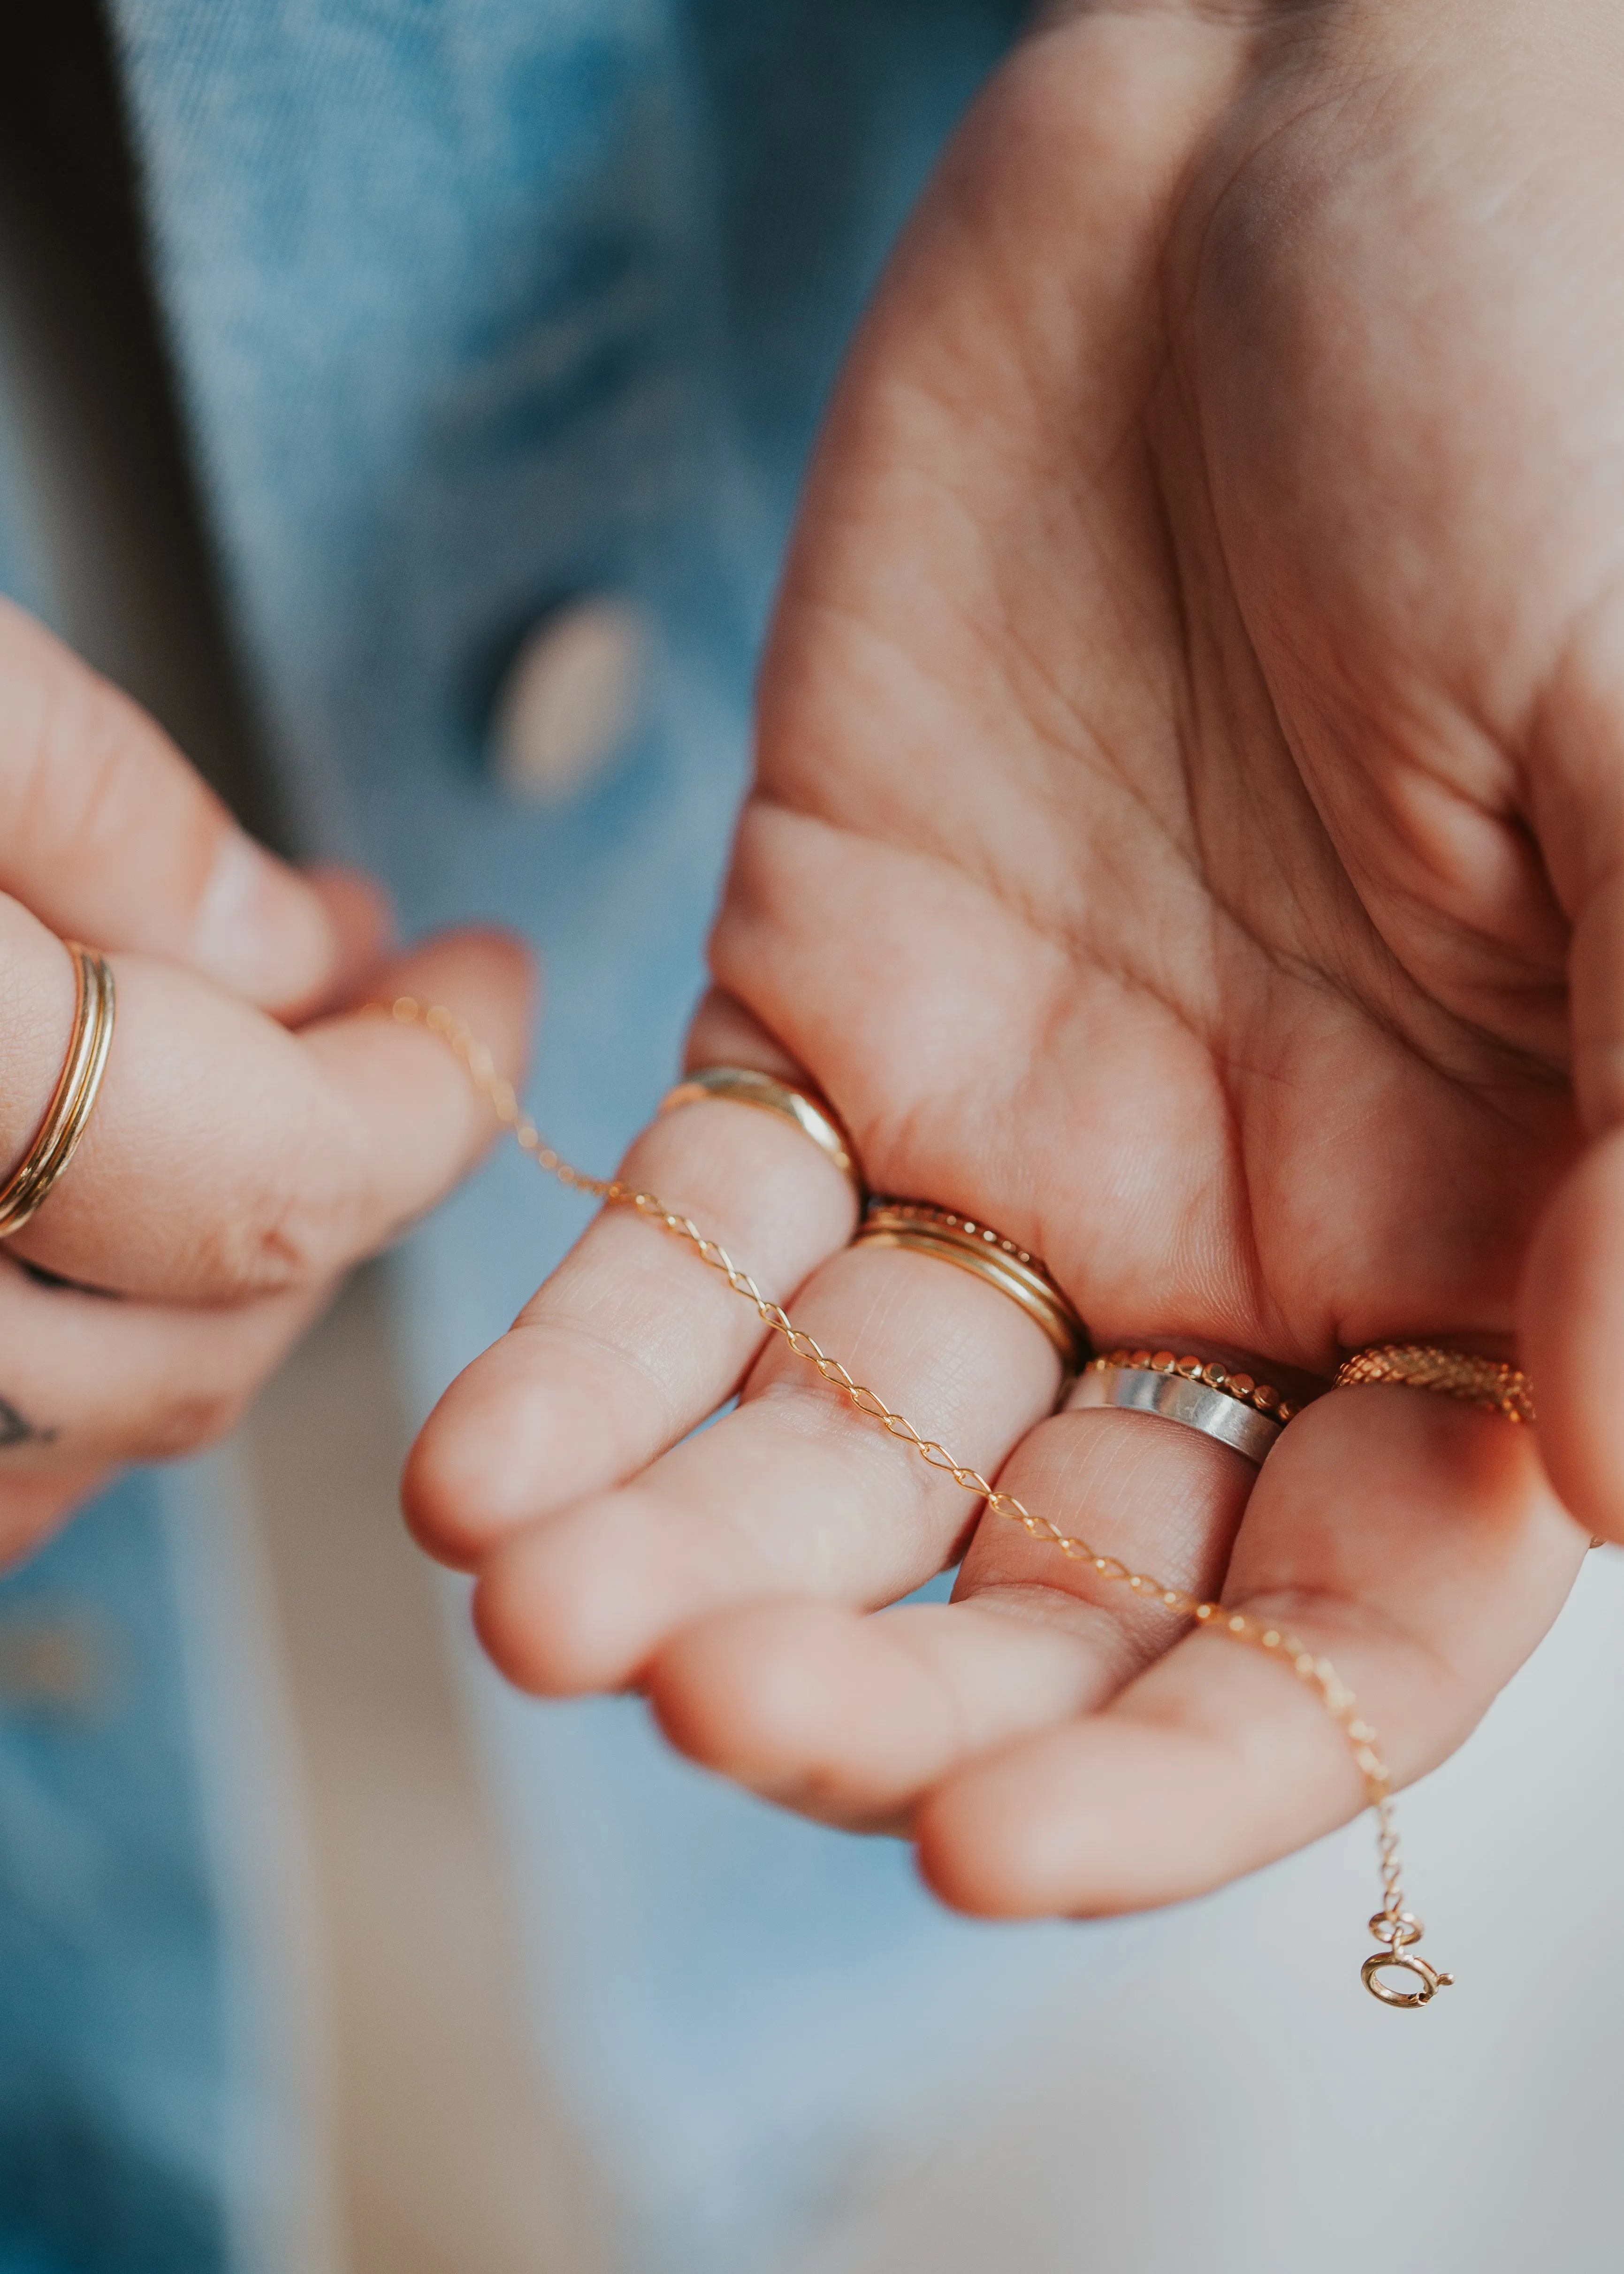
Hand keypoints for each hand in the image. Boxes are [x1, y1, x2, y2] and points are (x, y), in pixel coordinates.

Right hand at [0, 598, 529, 1561]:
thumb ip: (102, 816)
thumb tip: (295, 947)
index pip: (271, 1178)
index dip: (419, 1088)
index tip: (482, 985)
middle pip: (198, 1339)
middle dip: (328, 1191)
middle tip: (381, 1047)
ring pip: (71, 1440)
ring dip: (191, 1299)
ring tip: (228, 1122)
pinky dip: (46, 1375)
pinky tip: (69, 1242)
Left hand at [406, 0, 1613, 1923]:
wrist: (1300, 137)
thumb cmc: (1554, 394)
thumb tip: (1615, 1484)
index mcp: (1491, 1237)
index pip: (1348, 1622)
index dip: (1180, 1773)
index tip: (988, 1852)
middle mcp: (1252, 1235)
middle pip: (1065, 1578)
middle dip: (895, 1691)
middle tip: (720, 1713)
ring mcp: (1023, 1129)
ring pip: (843, 1446)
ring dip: (690, 1562)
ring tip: (550, 1619)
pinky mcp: (824, 997)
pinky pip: (687, 1235)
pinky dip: (584, 1361)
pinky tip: (483, 1472)